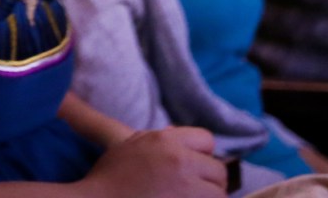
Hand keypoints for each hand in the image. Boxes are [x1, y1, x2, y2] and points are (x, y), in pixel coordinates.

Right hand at [78, 127, 226, 197]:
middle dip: (208, 182)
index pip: (206, 140)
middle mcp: (180, 160)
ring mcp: (186, 189)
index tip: (192, 170)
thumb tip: (178, 135)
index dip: (201, 156)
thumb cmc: (108, 179)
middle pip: (218, 170)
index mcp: (164, 140)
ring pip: (219, 195)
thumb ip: (156, 140)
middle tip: (191, 193)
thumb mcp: (128, 146)